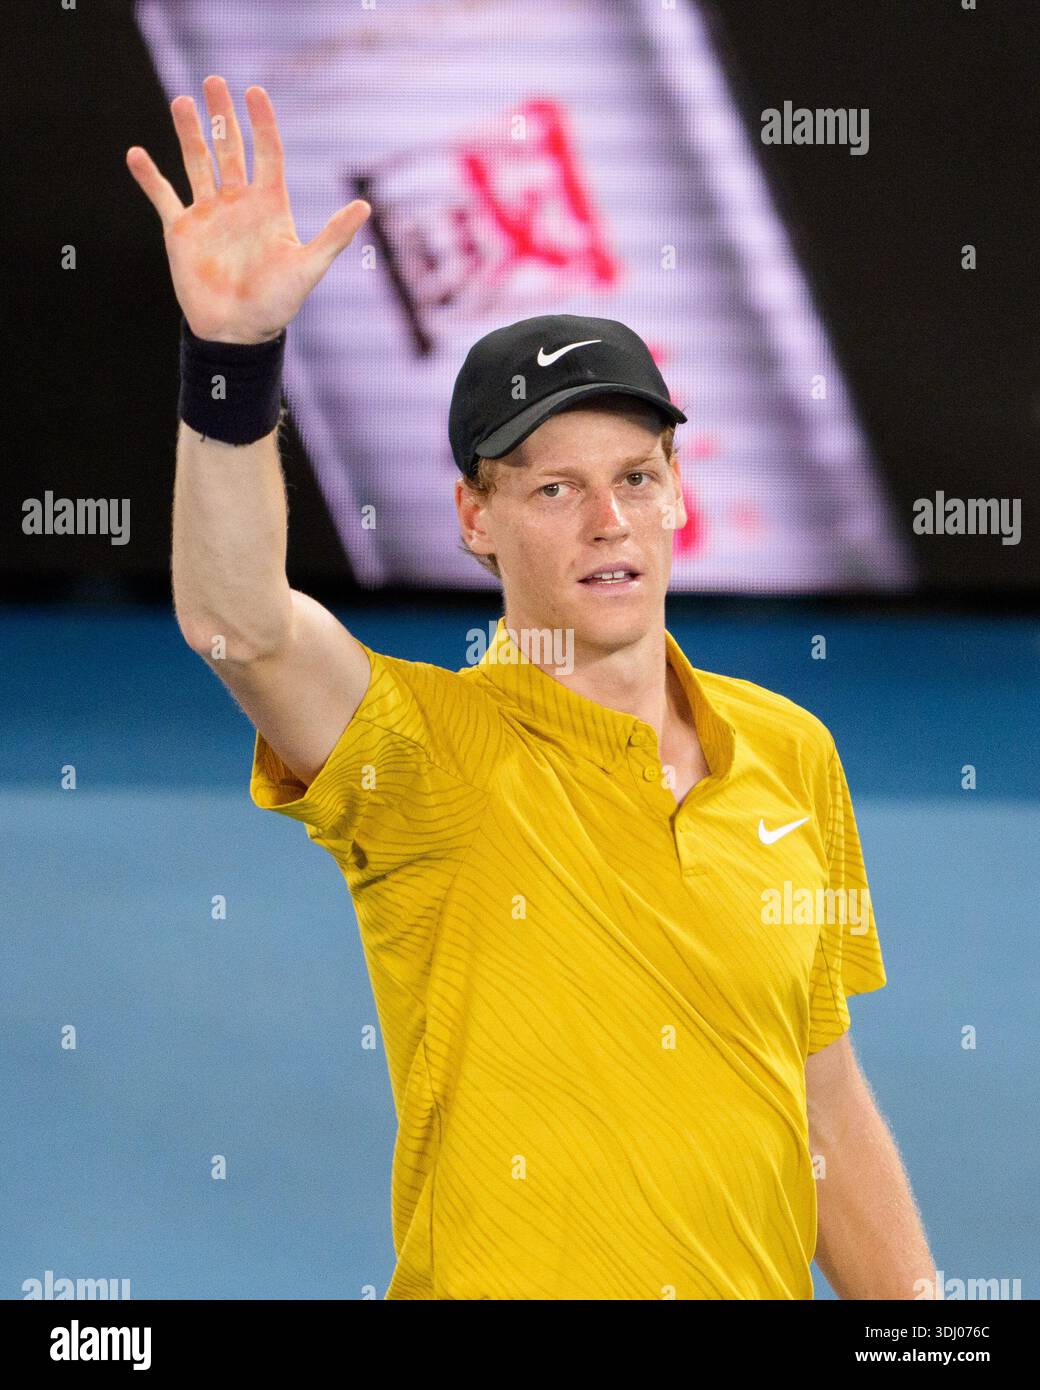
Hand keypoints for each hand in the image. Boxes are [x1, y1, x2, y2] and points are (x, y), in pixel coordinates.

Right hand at [126, 75, 369, 343]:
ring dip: (188, 133)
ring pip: (196, 162)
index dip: (261, 122)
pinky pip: (163, 196)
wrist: (237, 333)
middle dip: (222, 116)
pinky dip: (149, 176)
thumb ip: (333, 236)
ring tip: (181, 102)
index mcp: (268, 205)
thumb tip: (365, 206)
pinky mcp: (181, 231)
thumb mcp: (308, 268)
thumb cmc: (276, 304)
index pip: (266, 153)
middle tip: (214, 80)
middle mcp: (238, 203)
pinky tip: (136, 154)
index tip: (254, 91)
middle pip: (229, 148)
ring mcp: (208, 214)